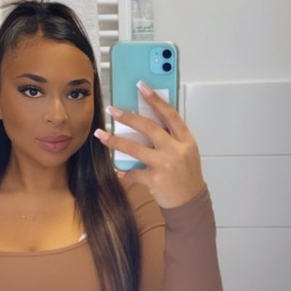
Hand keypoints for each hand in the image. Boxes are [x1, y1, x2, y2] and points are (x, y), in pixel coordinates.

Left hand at [94, 81, 204, 208]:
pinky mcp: (154, 179)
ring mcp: (165, 165)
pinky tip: (118, 170)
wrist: (190, 202)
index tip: (141, 87)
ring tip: (101, 134)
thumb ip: (171, 138)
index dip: (155, 99)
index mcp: (186, 140)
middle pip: (149, 128)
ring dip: (115, 141)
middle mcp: (176, 150)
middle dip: (128, 117)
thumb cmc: (186, 175)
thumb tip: (146, 123)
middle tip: (112, 110)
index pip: (170, 114)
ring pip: (134, 148)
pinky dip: (124, 172)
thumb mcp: (186, 152)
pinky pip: (133, 172)